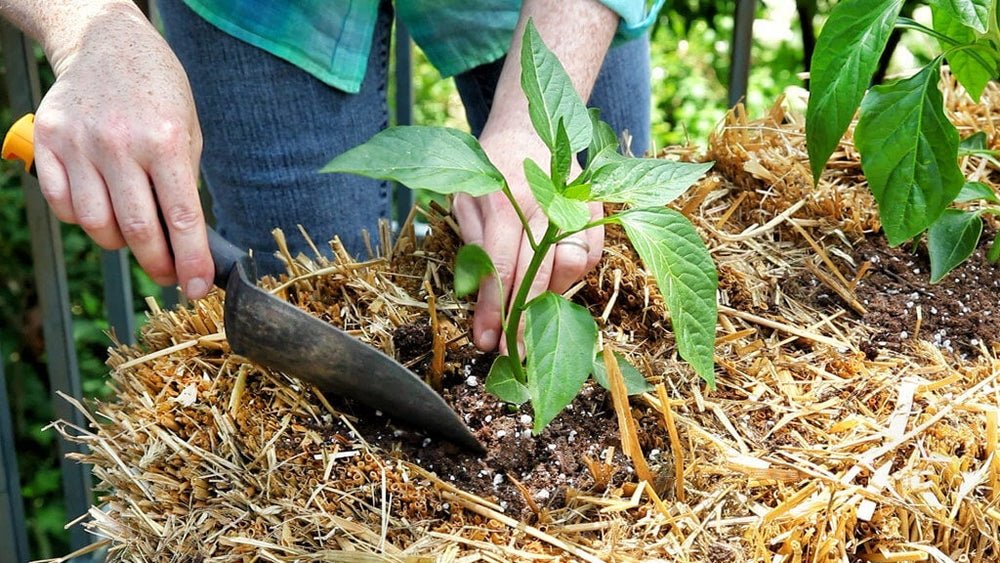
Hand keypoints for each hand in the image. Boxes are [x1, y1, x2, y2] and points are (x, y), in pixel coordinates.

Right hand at [29, 2, 211, 297]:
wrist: (106, 42)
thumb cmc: (158, 91)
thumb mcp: (189, 130)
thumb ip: (184, 183)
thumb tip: (186, 242)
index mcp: (164, 140)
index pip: (181, 218)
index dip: (190, 262)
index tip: (196, 288)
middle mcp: (119, 143)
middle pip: (138, 230)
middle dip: (158, 264)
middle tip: (168, 275)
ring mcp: (78, 143)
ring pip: (96, 225)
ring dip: (121, 244)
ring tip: (137, 236)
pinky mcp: (46, 141)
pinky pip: (63, 205)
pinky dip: (84, 221)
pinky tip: (103, 209)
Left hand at [453, 127, 602, 353]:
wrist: (527, 126)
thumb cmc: (489, 167)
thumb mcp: (465, 202)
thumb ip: (474, 247)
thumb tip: (482, 301)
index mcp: (506, 200)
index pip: (503, 270)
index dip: (495, 312)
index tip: (487, 342)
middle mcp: (546, 204)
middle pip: (540, 278)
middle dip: (525, 322)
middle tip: (512, 353)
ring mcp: (578, 205)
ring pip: (572, 270)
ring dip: (551, 294)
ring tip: (529, 298)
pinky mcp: (598, 208)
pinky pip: (593, 257)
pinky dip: (573, 274)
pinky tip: (552, 274)